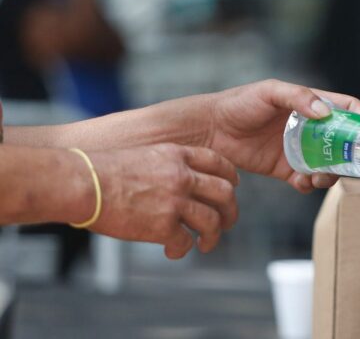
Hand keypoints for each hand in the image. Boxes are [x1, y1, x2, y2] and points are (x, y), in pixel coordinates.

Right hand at [86, 144, 238, 258]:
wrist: (80, 183)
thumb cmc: (98, 170)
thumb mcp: (142, 154)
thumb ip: (164, 166)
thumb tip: (175, 183)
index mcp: (176, 155)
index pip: (217, 162)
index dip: (230, 175)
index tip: (233, 185)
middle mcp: (182, 176)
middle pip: (224, 193)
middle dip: (230, 210)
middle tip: (227, 221)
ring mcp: (175, 201)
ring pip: (212, 221)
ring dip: (212, 235)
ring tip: (206, 244)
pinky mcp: (163, 225)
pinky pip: (185, 242)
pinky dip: (183, 250)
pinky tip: (174, 252)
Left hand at [202, 80, 359, 192]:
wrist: (209, 130)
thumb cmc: (238, 103)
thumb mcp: (269, 92)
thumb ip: (297, 97)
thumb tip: (324, 113)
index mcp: (310, 105)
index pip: (347, 109)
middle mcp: (309, 127)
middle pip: (343, 142)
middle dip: (349, 155)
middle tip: (347, 165)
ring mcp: (298, 149)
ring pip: (328, 164)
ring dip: (331, 173)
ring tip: (320, 177)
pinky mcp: (285, 169)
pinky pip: (306, 180)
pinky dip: (309, 184)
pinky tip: (301, 181)